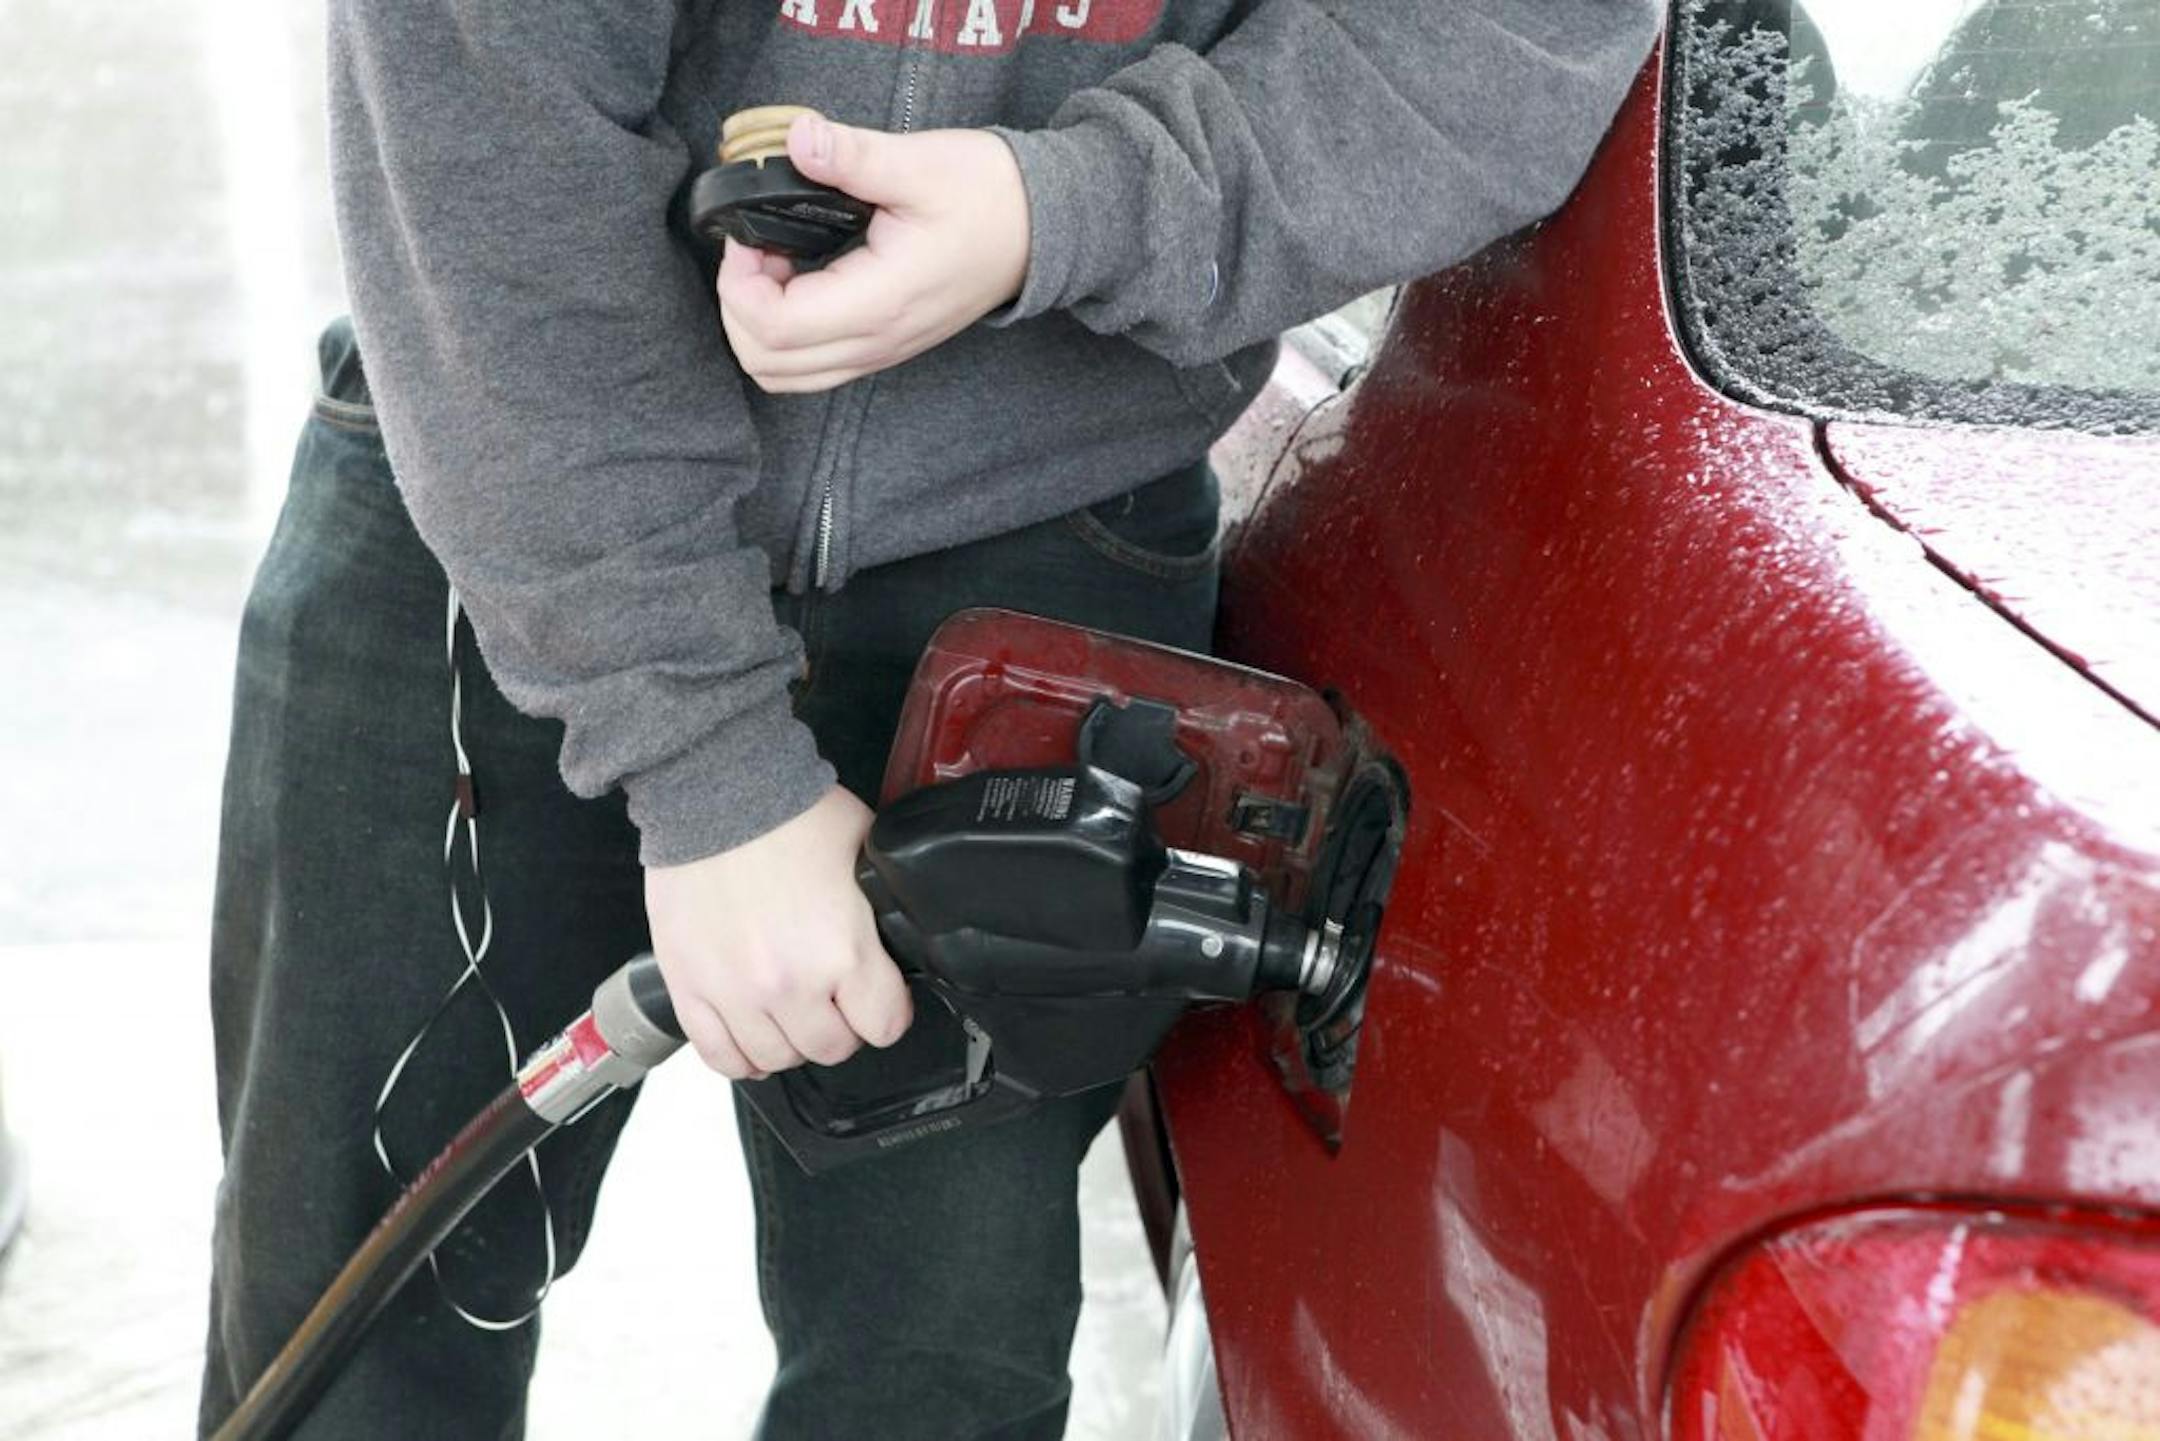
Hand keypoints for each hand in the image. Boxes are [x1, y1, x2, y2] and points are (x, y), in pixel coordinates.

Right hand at [645, 786, 913, 1078]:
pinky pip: (720, 1056)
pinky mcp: (690, 988)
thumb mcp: (867, 853)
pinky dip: (742, 1055)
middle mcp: (789, 983)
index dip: (888, 1010)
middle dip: (842, 1025)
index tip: (881, 997)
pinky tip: (753, 1033)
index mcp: (843, 951)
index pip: (885, 1025)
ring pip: (778, 1059)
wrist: (715, 791)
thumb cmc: (790, 812)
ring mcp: (734, 992)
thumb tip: (901, 931)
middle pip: (832, 1049)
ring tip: (792, 1008)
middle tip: (835, 996)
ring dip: (791, 1039)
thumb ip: (885, 906)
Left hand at [717, 114, 1031, 393]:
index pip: (774, 328)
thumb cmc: (989, 197)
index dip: (739, 284)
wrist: (1042, 230)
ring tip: (775, 268)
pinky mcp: (883, 346)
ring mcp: (880, 351)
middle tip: (754, 250)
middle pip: (767, 363)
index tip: (748, 237)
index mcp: (880, 303)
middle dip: (739, 307)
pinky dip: (785, 335)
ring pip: (785, 376)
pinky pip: (811, 367)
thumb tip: (798, 139)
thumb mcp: (920, 164)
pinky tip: (800, 281)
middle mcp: (877, 341)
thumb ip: (852, 156)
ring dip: (758, 327)